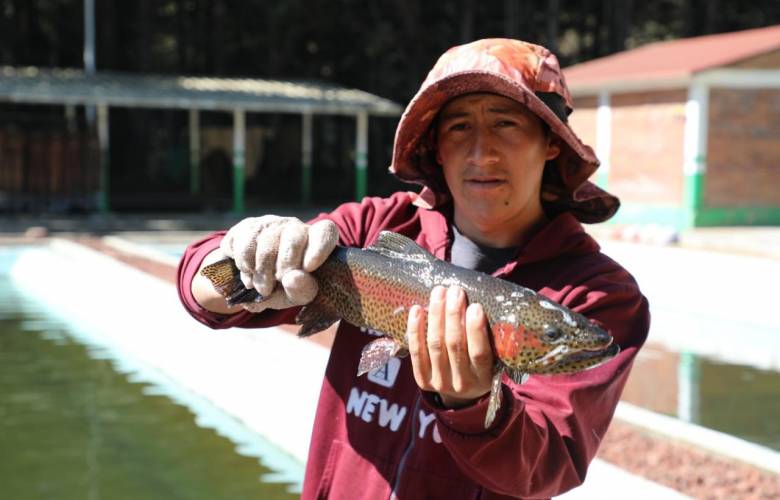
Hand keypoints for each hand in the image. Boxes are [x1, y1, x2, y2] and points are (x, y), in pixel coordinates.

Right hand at [219, 215, 338, 312]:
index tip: (309, 267)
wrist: (253, 279)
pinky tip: (250, 275)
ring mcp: (271, 224)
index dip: (319, 247)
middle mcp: (295, 227)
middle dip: (285, 266)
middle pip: (294, 238)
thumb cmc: (284, 286)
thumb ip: (302, 289)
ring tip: (263, 288)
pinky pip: (246, 245)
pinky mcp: (248, 226)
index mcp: (316, 240)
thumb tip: (293, 278)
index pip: (325, 232)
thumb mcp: (297, 294)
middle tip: (279, 282)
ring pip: (267, 243)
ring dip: (262, 272)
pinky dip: (246, 267)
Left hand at [407, 285, 494, 407]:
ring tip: (439, 292)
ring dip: (435, 315)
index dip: (476, 329)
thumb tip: (482, 301)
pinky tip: (417, 309)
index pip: (479, 353)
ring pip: (435, 344)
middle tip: (455, 291)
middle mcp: (462, 382)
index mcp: (484, 377)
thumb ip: (490, 338)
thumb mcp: (494, 359)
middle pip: (454, 344)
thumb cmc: (481, 366)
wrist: (464, 395)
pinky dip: (415, 329)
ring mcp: (440, 382)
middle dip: (453, 314)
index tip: (475, 306)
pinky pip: (416, 351)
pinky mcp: (423, 380)